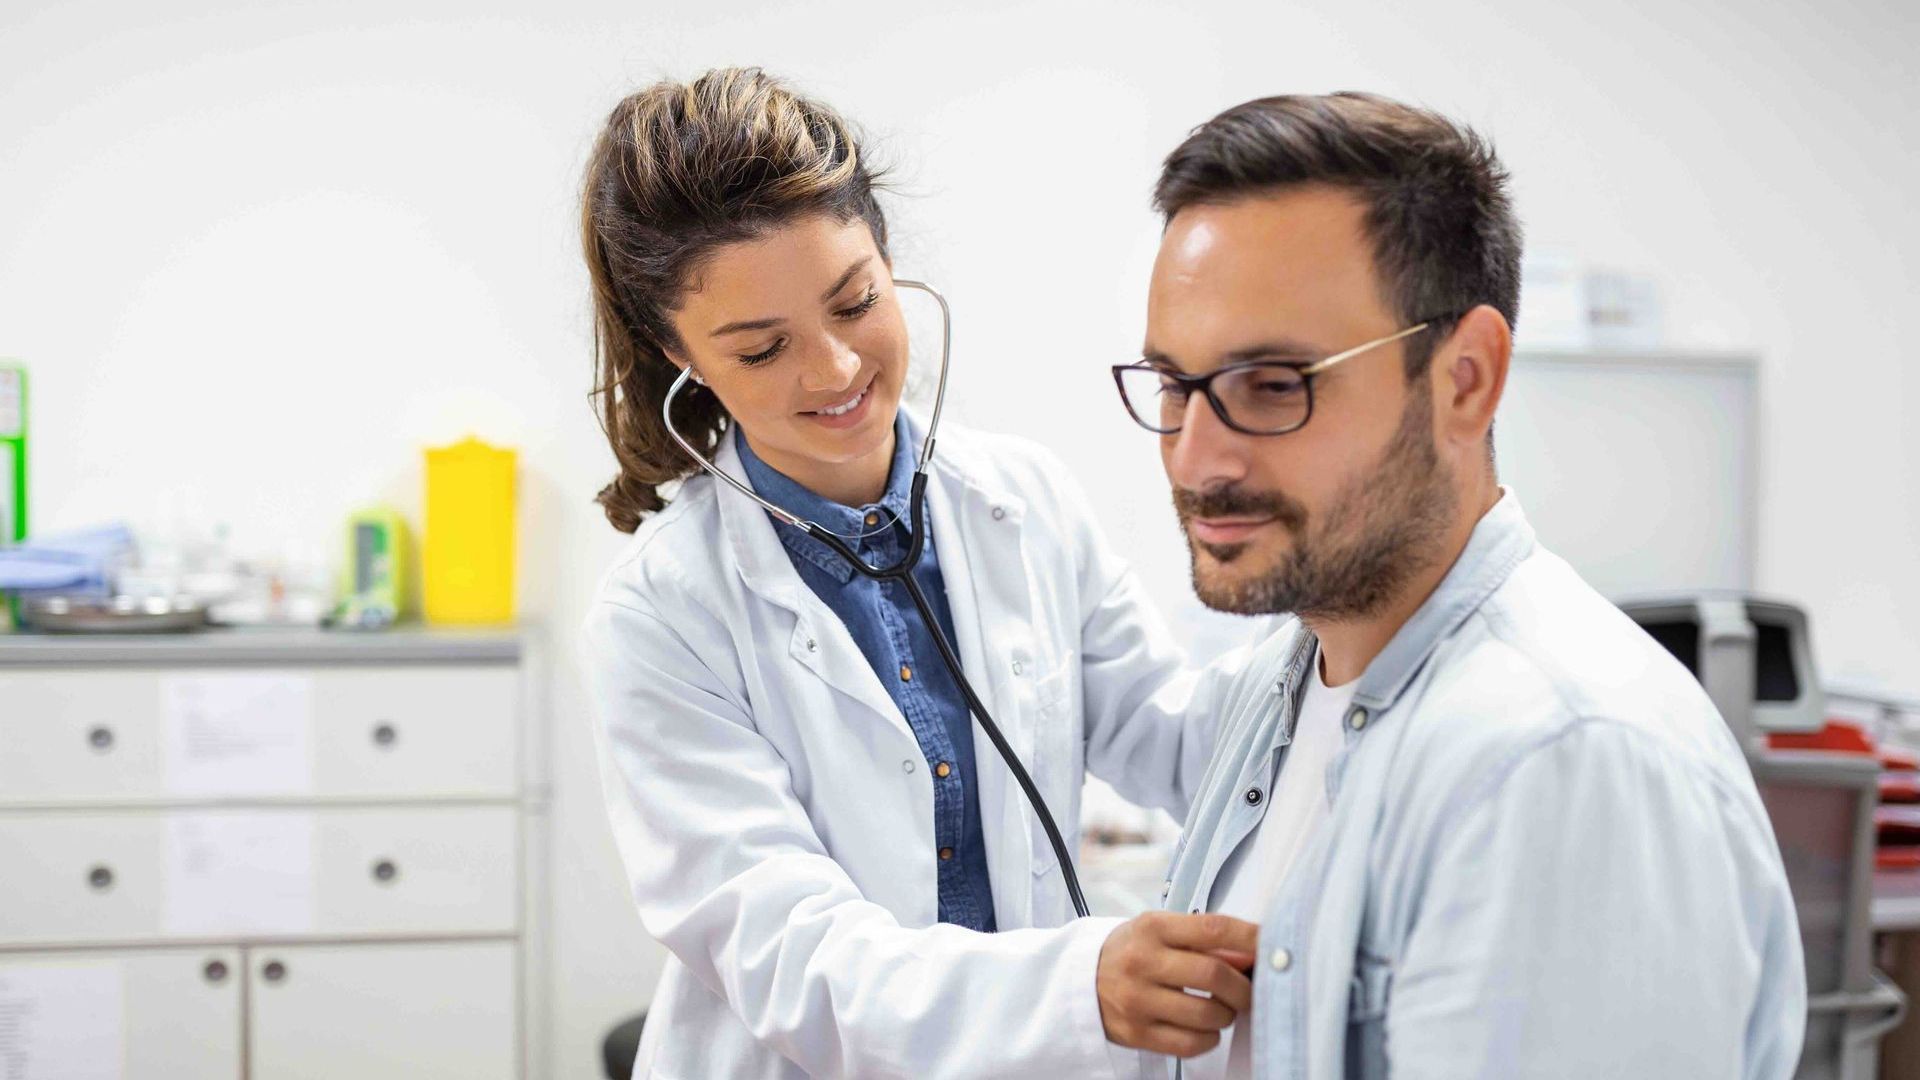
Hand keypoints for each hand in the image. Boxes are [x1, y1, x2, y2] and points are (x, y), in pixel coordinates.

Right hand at [1096, 911, 1259, 1056]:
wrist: (1081, 979)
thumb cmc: (1132, 951)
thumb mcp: (1161, 931)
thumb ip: (1205, 940)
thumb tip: (1250, 957)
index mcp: (1152, 928)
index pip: (1213, 928)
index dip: (1250, 938)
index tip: (1271, 946)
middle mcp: (1142, 962)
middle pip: (1214, 975)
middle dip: (1243, 988)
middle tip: (1247, 991)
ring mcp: (1137, 1000)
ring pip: (1207, 1014)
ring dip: (1227, 1014)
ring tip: (1221, 1008)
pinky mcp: (1136, 1033)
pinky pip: (1191, 1044)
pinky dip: (1209, 1038)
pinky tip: (1204, 1027)